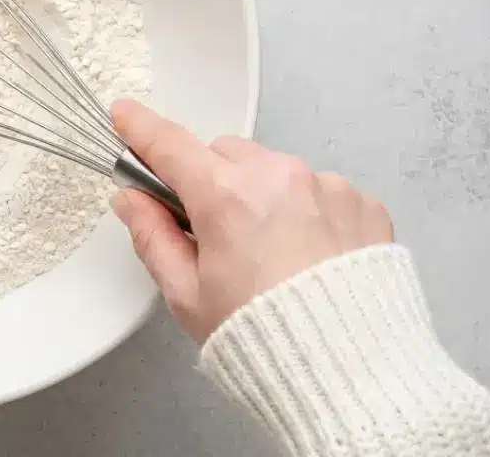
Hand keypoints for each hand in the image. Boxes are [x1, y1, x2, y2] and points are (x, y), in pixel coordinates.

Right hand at [110, 100, 392, 342]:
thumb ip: (152, 237)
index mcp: (226, 197)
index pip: (170, 146)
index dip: (141, 129)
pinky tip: (308, 257)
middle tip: (213, 231)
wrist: (351, 374)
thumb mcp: (187, 295)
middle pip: (224, 155)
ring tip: (271, 254)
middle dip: (211, 181)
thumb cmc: (265, 339)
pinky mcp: (363, 203)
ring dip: (263, 194)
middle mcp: (279, 177)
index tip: (126, 115)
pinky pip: (320, 190)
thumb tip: (132, 201)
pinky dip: (308, 212)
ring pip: (275, 169)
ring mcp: (327, 187)